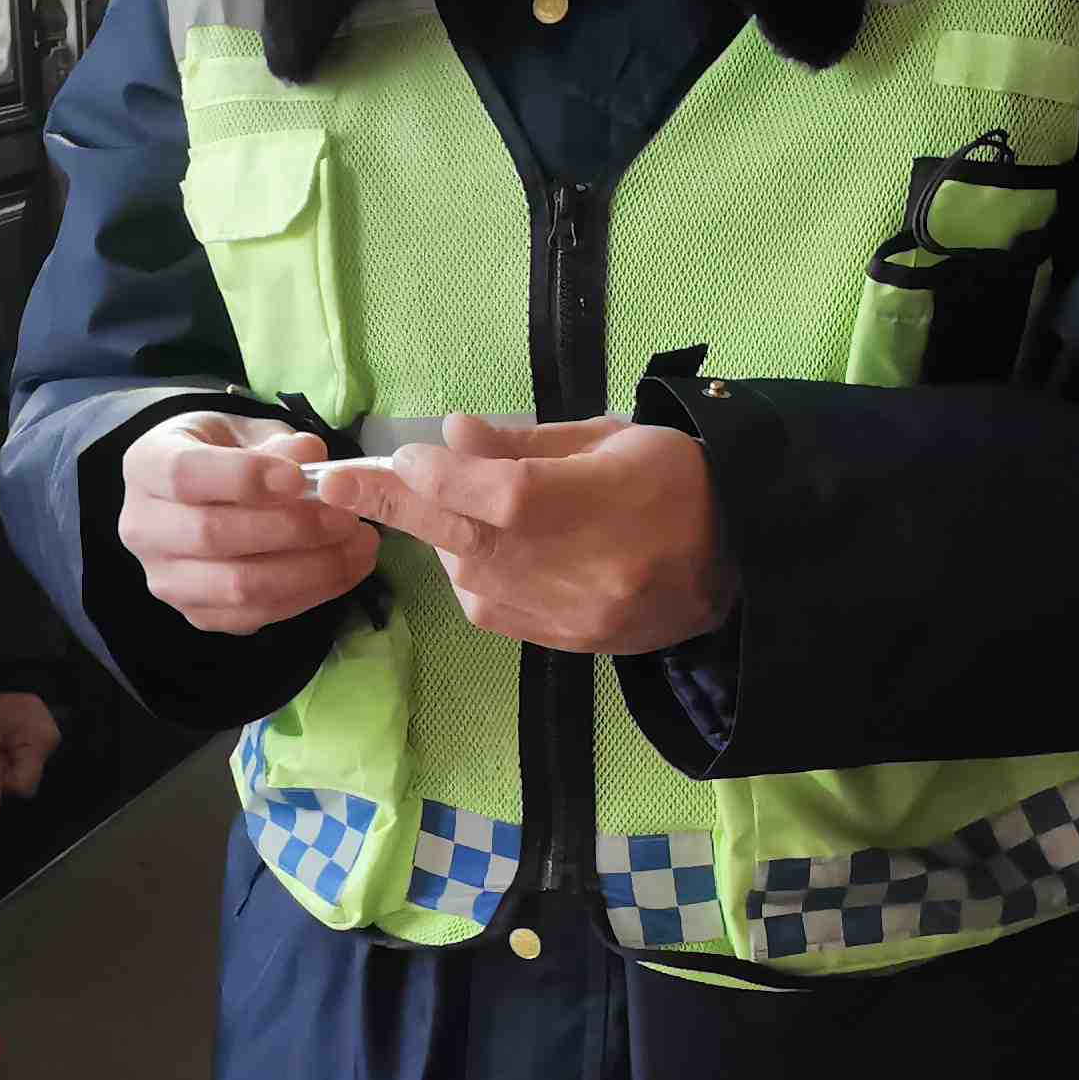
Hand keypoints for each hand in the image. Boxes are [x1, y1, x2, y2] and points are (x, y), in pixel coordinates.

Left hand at [0, 689, 60, 815]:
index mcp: (41, 741)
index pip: (23, 786)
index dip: (0, 782)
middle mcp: (49, 742)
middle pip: (24, 779)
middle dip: (1, 770)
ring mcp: (45, 738)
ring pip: (20, 769)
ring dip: (2, 762)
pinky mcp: (37, 736)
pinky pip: (21, 756)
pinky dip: (6, 753)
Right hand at [116, 410, 376, 636]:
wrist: (204, 493)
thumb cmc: (228, 453)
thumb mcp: (250, 431)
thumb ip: (279, 442)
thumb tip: (310, 457)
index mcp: (147, 466)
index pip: (185, 475)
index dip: (244, 478)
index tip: (300, 478)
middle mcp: (142, 528)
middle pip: (212, 536)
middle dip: (290, 529)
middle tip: (345, 516)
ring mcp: (166, 579)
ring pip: (236, 587)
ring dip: (308, 570)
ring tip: (358, 545)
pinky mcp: (196, 615)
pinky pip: (255, 616)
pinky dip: (308, 596)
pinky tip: (345, 570)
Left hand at [330, 414, 736, 656]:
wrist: (744, 561)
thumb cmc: (678, 479)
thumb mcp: (609, 436)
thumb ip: (524, 443)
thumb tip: (450, 438)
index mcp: (593, 504)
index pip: (491, 492)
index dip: (435, 474)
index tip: (401, 457)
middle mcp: (575, 567)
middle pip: (463, 537)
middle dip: (395, 506)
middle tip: (334, 484)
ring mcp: (568, 614)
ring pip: (469, 578)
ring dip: (446, 539)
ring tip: (465, 508)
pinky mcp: (565, 643)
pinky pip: (492, 609)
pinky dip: (473, 575)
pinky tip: (489, 550)